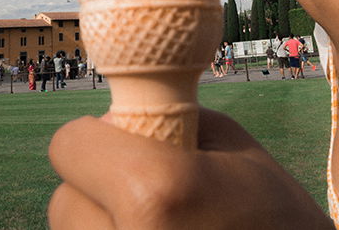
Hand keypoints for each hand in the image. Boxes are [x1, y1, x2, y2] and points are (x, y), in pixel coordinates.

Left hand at [48, 108, 333, 228]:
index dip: (92, 139)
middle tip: (139, 190)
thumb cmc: (274, 213)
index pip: (68, 146)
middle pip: (63, 201)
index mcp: (154, 193)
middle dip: (94, 187)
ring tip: (150, 221)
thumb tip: (112, 120)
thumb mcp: (228, 142)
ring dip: (97, 223)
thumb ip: (164, 120)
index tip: (117, 142)